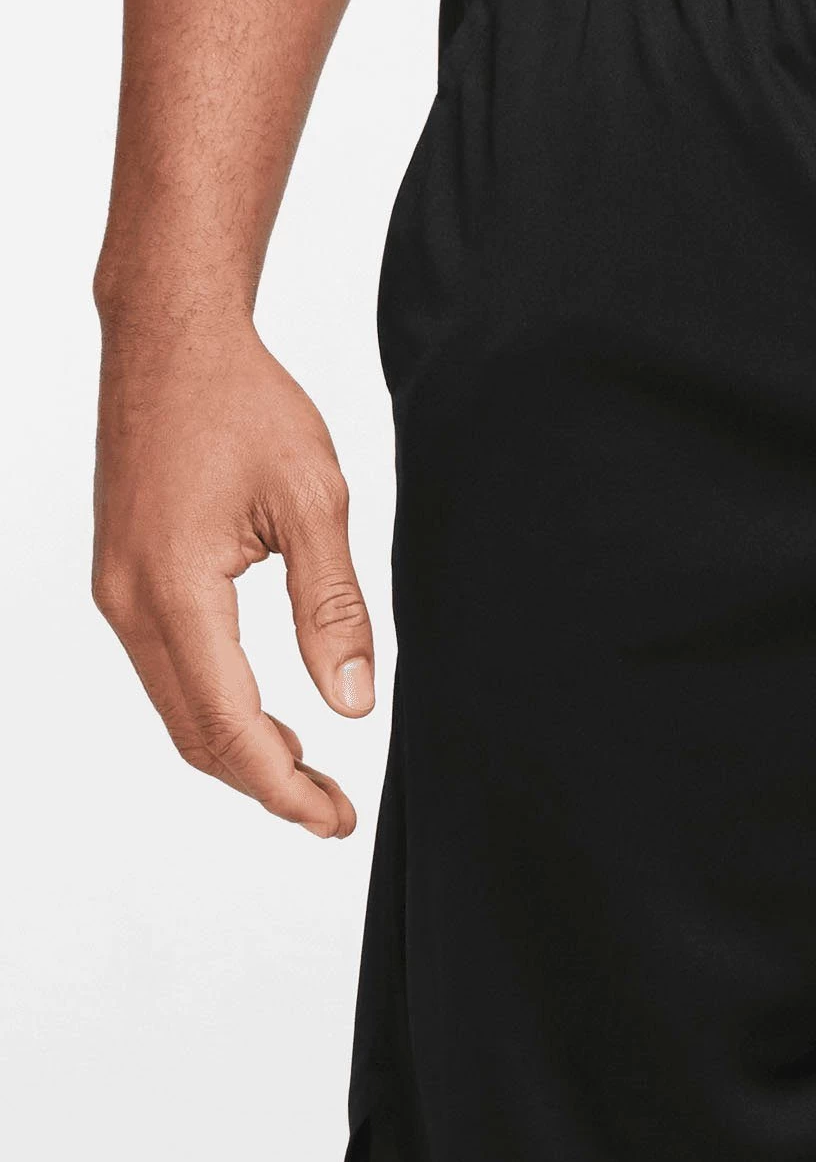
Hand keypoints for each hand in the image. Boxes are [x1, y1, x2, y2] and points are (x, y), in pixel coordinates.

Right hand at [93, 317, 374, 838]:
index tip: (336, 819)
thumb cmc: (244, 406)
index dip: (285, 786)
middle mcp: (129, 602)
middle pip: (195, 735)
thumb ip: (334, 609)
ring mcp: (117, 592)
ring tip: (313, 777)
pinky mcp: (124, 579)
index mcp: (176, 590)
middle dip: (266, 785)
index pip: (231, 725)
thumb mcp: (316, 503)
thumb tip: (352, 705)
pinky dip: (217, 711)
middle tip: (333, 814)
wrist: (171, 342)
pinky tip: (269, 719)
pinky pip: (168, 672)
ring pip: (177, 709)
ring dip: (241, 753)